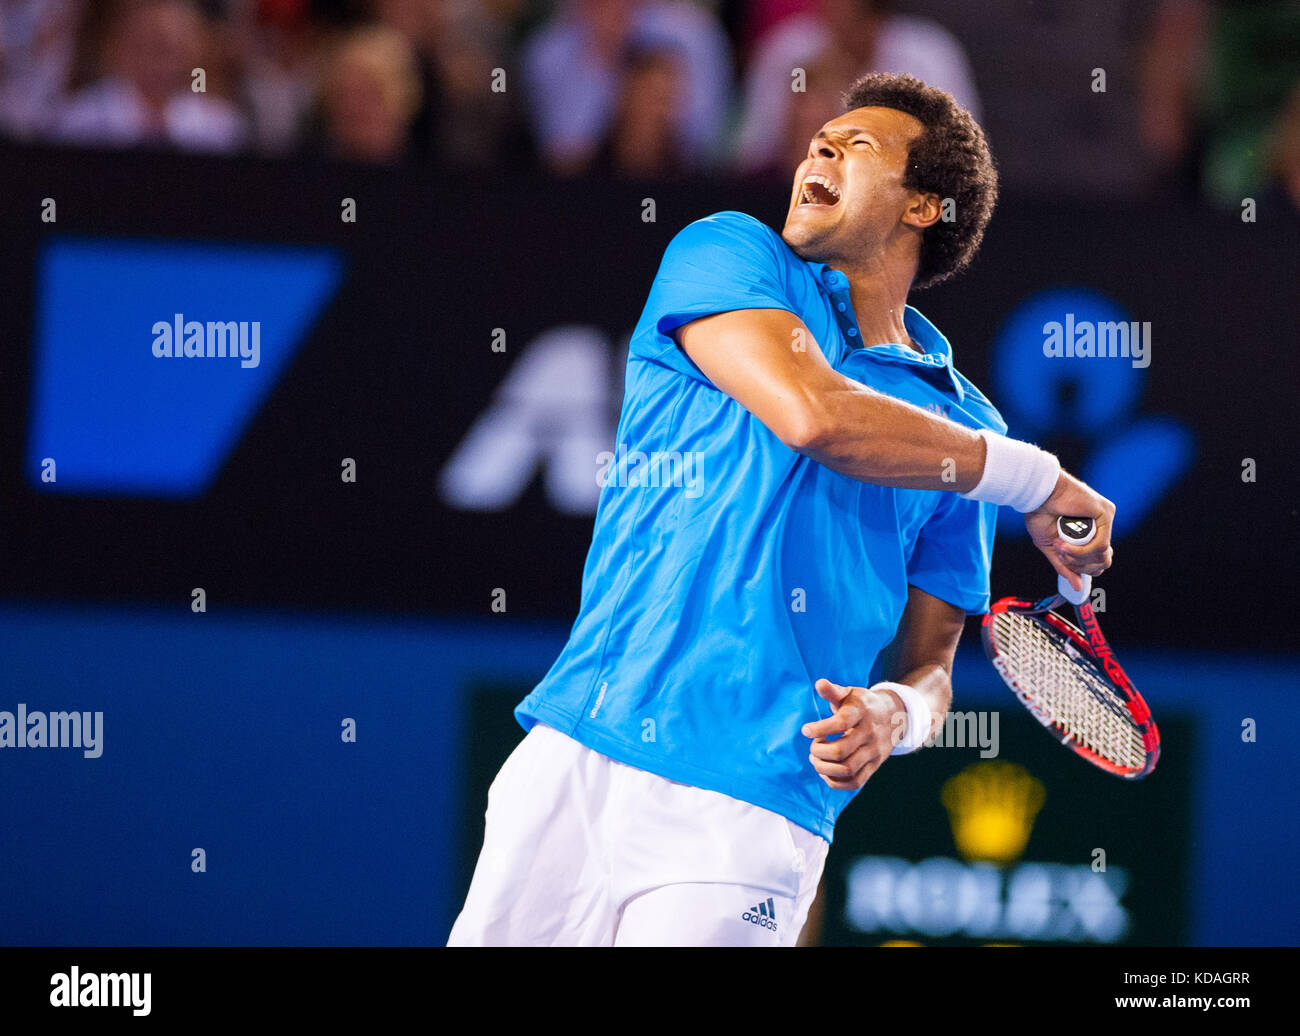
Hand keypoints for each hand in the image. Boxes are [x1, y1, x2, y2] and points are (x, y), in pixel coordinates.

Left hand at [801, 678, 910, 789]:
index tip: (805, 730)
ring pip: (847, 769)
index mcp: (861, 712)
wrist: (894, 717)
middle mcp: (869, 733)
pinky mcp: (874, 766)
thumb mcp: (850, 693)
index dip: (819, 729)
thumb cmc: (862, 704)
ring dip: (824, 768)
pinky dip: (835, 782)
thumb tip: (819, 683)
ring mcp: (873, 752)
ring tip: (816, 758)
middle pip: (840, 751)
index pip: (840, 723)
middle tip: (813, 746)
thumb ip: (833, 691)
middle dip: (818, 751)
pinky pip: (855, 782)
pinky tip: (826, 771)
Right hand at [1024, 469, 1114, 591]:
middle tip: (1061, 555)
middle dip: (1080, 565)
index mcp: (1089, 535)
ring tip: (1060, 547)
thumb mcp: (1051, 548)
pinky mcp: (1105, 513)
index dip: (1082, 569)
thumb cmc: (1040, 515)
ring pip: (1102, 555)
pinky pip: (1101, 544)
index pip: (1098, 563)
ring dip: (1078, 557)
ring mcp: (1105, 520)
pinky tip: (1065, 544)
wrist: (1036, 495)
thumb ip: (1065, 567)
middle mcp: (1101, 528)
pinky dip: (1082, 550)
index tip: (1063, 559)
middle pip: (1103, 562)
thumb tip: (1078, 588)